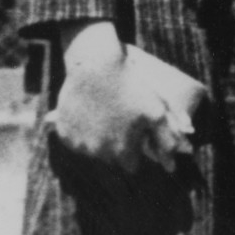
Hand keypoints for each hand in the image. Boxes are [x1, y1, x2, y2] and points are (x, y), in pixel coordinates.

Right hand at [47, 20, 205, 172]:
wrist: (96, 67)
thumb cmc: (131, 88)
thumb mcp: (157, 112)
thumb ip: (166, 141)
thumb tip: (172, 167)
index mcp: (121, 152)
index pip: (131, 165)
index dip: (136, 150)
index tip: (137, 134)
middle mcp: (97, 153)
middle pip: (111, 158)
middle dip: (117, 145)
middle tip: (122, 121)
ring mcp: (78, 144)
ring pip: (91, 150)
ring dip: (98, 140)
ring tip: (107, 116)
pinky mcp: (62, 133)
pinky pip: (74, 139)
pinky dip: (80, 132)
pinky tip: (90, 115)